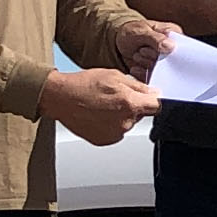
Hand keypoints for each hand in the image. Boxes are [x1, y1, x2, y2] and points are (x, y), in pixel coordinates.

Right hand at [41, 67, 159, 144]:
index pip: (157, 106)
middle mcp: (124, 122)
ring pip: (128, 123)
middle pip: (141, 115)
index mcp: (130, 104)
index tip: (149, 98)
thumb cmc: (83, 85)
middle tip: (115, 97)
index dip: (152, 100)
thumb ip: (138, 86)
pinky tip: (98, 114)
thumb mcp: (115, 76)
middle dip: (134, 106)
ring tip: (103, 105)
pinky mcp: (104, 140)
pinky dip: (111, 124)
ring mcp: (114, 133)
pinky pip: (116, 132)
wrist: (59, 97)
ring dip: (121, 116)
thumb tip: (154, 93)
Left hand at [113, 22, 176, 78]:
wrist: (118, 41)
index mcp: (175, 36)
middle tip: (142, 51)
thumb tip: (171, 46)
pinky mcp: (155, 71)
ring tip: (137, 55)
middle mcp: (172, 50)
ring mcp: (164, 61)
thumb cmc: (132, 31)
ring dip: (148, 64)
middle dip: (156, 58)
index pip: (183, 48)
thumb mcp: (141, 31)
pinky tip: (135, 67)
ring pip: (163, 71)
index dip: (173, 53)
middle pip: (173, 61)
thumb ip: (156, 38)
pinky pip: (153, 77)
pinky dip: (143, 74)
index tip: (159, 51)